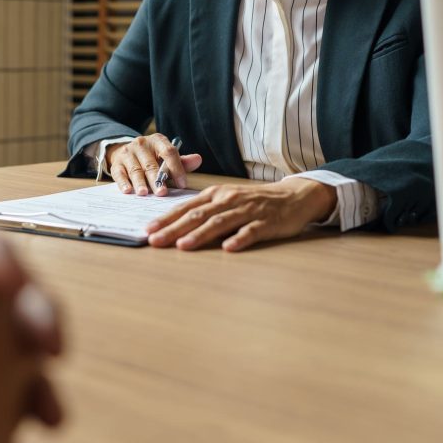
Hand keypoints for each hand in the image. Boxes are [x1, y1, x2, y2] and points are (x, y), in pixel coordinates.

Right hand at [107, 134, 202, 196]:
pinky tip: (128, 191)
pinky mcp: (116, 164)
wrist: (126, 152)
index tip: (182, 184)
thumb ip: (181, 161)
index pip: (169, 152)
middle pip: (151, 164)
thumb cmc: (151, 157)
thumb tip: (198, 160)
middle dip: (156, 179)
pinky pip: (120, 174)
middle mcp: (141, 144)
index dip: (176, 168)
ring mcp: (127, 153)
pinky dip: (123, 183)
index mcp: (158, 141)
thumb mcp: (166, 156)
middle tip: (162, 193)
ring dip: (140, 182)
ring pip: (135, 170)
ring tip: (144, 193)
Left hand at [146, 179, 337, 251]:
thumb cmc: (254, 201)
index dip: (166, 219)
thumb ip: (204, 210)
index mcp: (217, 195)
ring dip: (200, 234)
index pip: (186, 208)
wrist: (294, 196)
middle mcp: (229, 200)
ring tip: (183, 246)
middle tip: (155, 241)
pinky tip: (228, 248)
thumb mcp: (227, 199)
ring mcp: (248, 210)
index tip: (148, 231)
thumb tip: (176, 226)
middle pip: (197, 216)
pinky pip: (252, 231)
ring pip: (220, 222)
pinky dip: (239, 239)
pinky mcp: (267, 222)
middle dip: (174, 229)